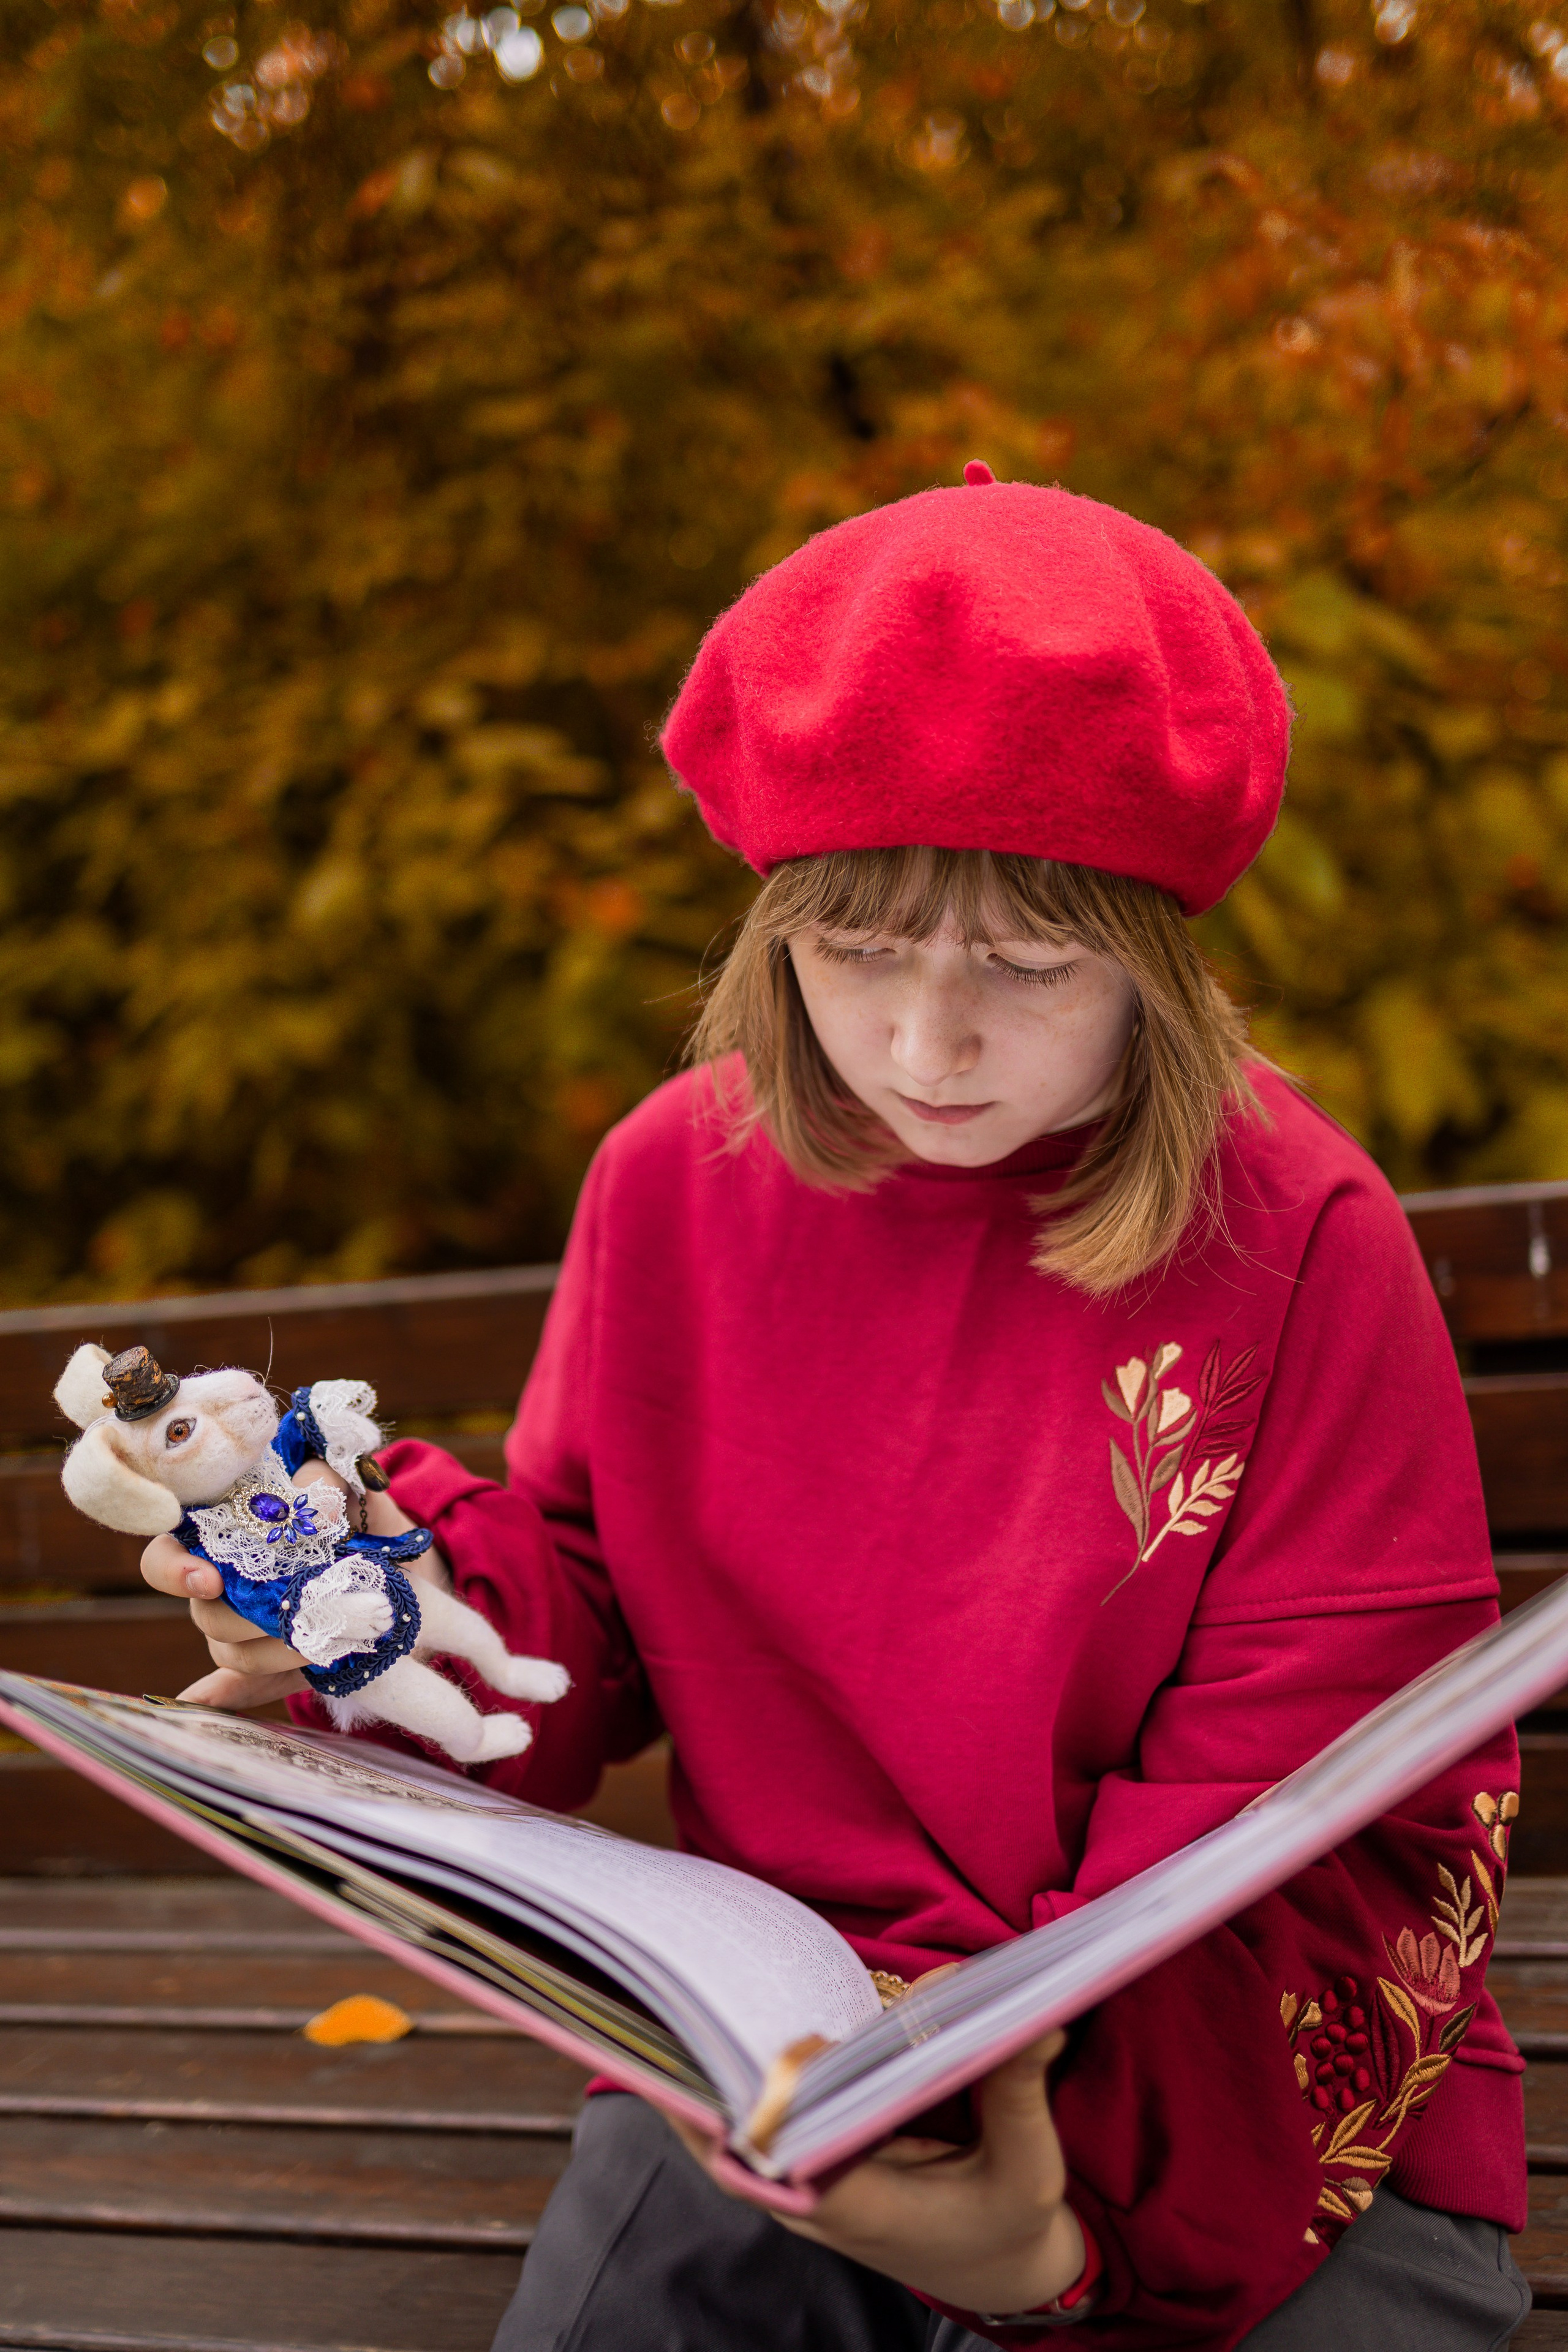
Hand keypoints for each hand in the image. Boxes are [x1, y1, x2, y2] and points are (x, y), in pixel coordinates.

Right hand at [139, 1464, 450, 1710]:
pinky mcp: (275, 1662)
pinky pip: (239, 1687)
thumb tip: (313, 1512)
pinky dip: (222, 1697)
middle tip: (290, 1610)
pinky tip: (200, 1706)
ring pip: (232, 1652)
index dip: (175, 1569)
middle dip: (244, 1617)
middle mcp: (224, 1583)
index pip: (166, 1553)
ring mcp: (246, 1628)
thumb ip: (321, 1481)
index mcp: (225, 1533)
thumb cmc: (358, 1515)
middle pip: (204, 1613)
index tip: (210, 1580)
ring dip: (275, 1651)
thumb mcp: (346, 1484)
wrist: (401, 1564)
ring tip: (323, 1638)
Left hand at [670, 2031, 1083, 2319]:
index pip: (772, 2157)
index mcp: (858, 2206)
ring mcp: (810, 2185)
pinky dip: (748, 2075)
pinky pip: (764, 2118)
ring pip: (734, 2131)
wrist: (1003, 2269)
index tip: (706, 2052)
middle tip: (678, 1997)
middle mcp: (817, 2200)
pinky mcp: (819, 2160)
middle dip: (704, 2072)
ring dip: (714, 2070)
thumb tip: (1033, 2018)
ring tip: (686, 1994)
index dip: (734, 2105)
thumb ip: (1015, 2092)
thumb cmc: (1011, 2225)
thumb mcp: (1028, 2167)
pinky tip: (735, 2016)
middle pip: (730, 2141)